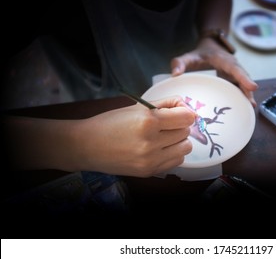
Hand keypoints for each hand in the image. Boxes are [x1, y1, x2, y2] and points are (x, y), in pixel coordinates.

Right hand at [74, 96, 196, 176]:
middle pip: (186, 132)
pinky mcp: (149, 171)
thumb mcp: (137, 107)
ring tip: (164, 138)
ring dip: (178, 141)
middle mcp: (151, 142)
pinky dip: (172, 154)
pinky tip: (159, 149)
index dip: (185, 112)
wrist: (87, 146)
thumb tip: (187, 107)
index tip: (179, 113)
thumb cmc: (111, 123)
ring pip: (185, 148)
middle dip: (179, 126)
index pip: (187, 117)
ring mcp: (150, 160)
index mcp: (148, 121)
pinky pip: (176, 161)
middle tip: (165, 125)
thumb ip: (165, 104)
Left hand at [170, 37, 258, 106]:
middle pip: (243, 78)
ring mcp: (235, 74)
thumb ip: (180, 62)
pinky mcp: (234, 80)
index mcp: (224, 60)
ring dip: (247, 96)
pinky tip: (244, 109)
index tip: (252, 87)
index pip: (235, 69)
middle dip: (248, 90)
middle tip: (251, 104)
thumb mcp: (189, 56)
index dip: (244, 78)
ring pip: (244, 85)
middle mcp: (233, 67)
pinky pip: (240, 88)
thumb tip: (175, 74)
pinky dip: (243, 97)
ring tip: (250, 108)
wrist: (211, 47)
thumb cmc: (200, 53)